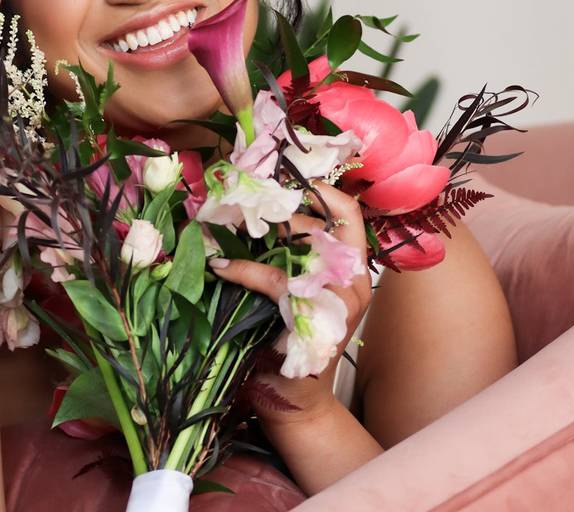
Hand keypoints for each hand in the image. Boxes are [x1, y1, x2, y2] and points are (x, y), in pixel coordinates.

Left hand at [209, 180, 372, 422]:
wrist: (292, 397)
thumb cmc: (288, 338)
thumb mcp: (294, 288)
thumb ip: (289, 254)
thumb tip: (254, 210)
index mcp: (353, 269)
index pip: (349, 214)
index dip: (322, 189)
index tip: (287, 176)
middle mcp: (353, 281)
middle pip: (321, 223)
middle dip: (278, 209)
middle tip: (242, 201)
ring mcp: (339, 301)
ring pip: (300, 245)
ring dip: (259, 233)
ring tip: (224, 227)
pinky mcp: (315, 318)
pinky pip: (275, 280)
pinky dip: (242, 269)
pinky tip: (220, 267)